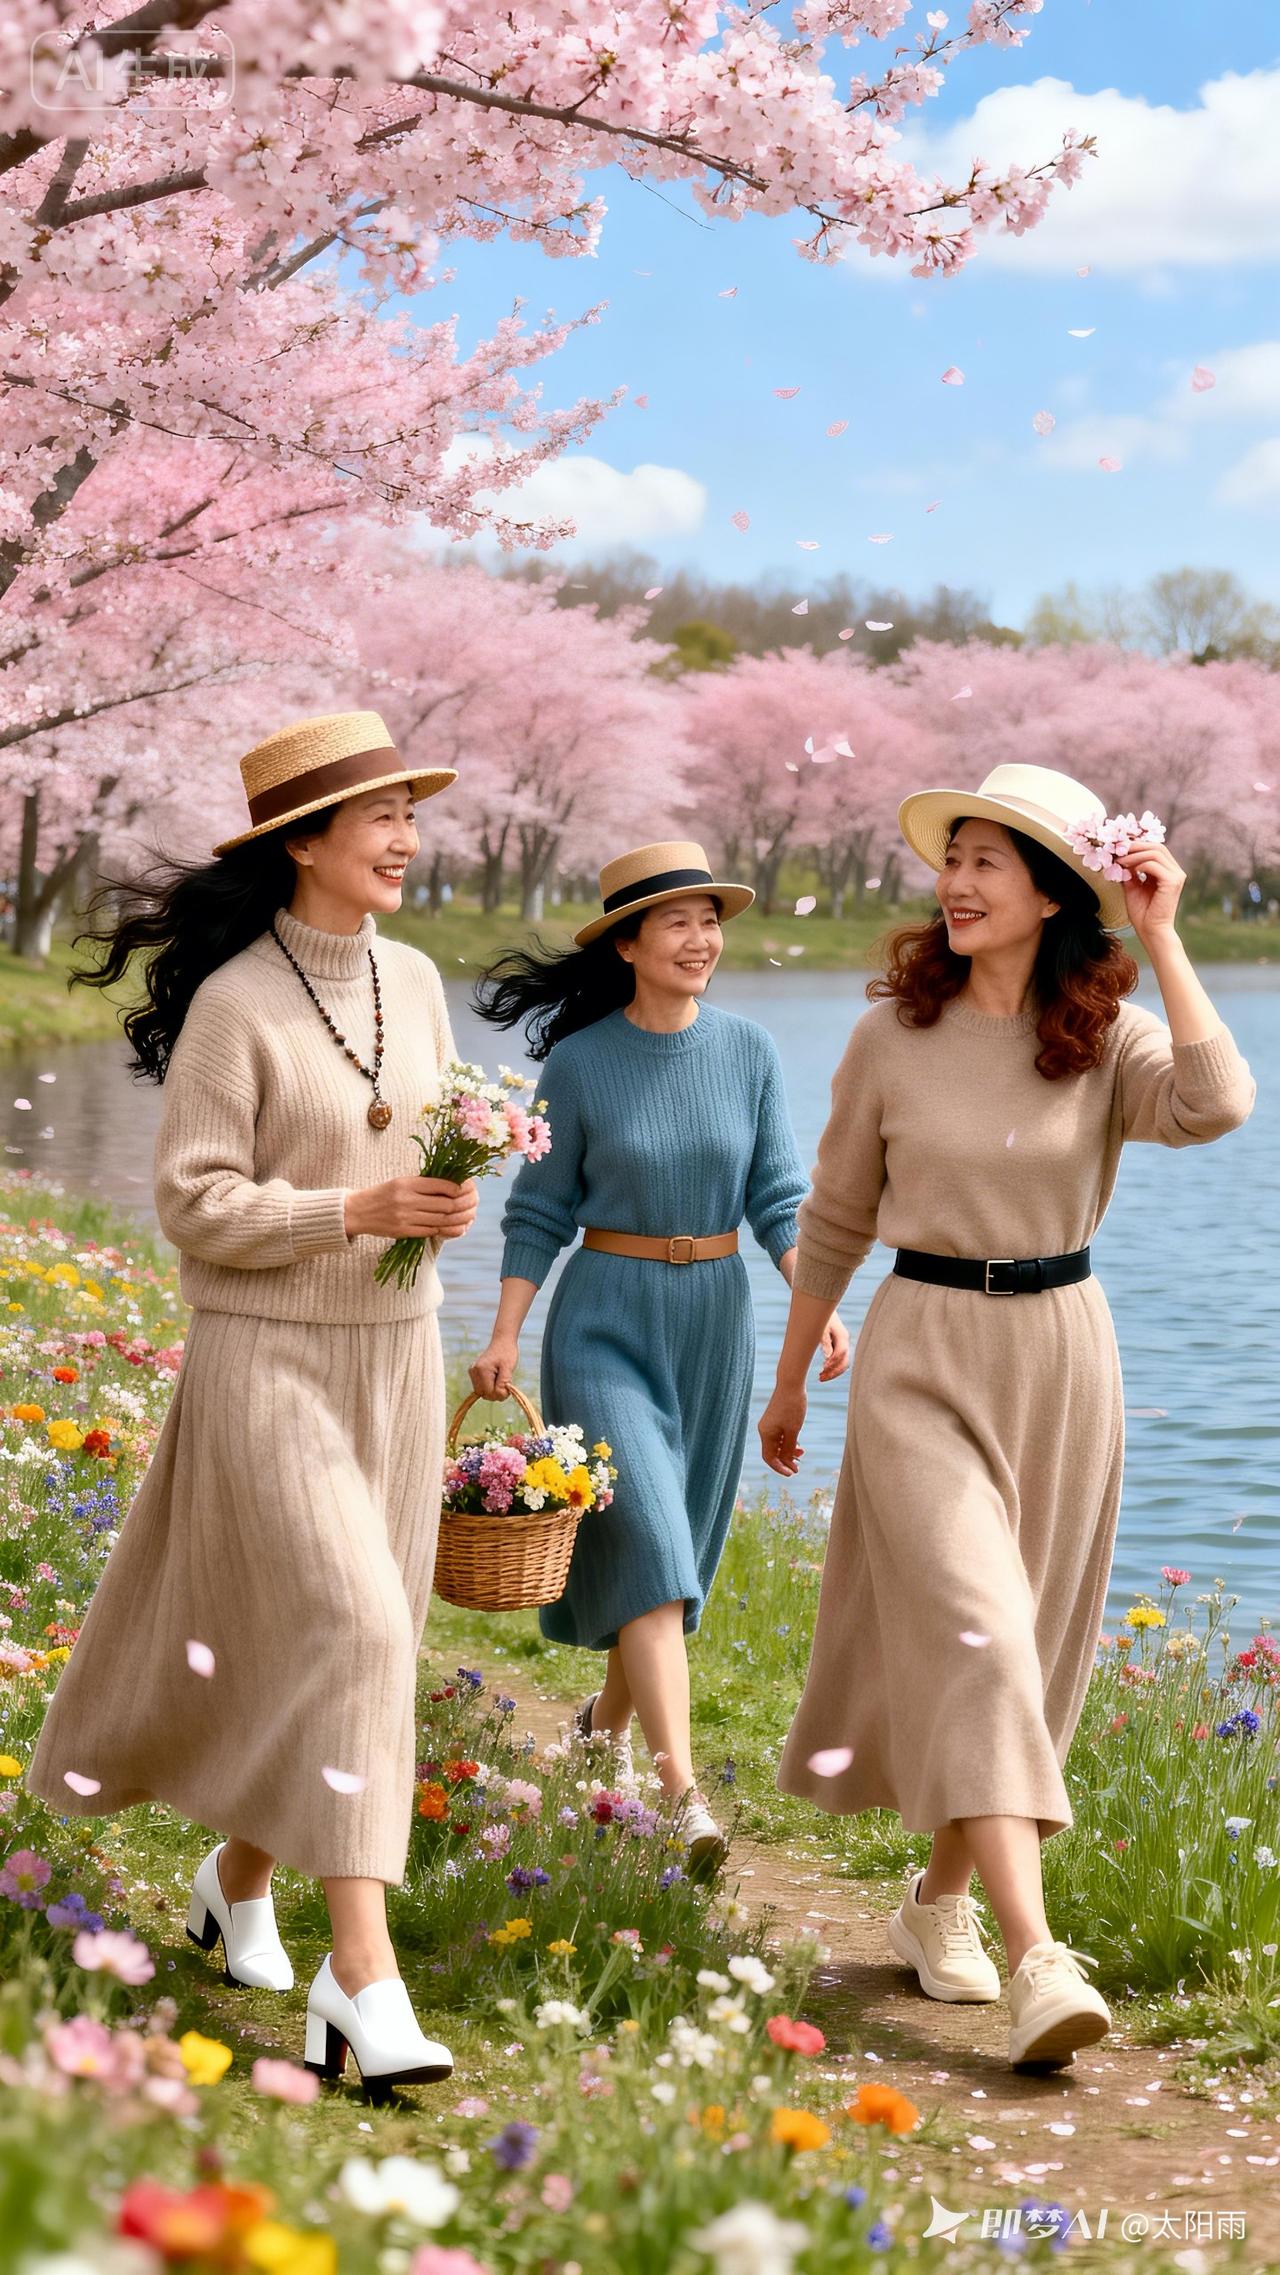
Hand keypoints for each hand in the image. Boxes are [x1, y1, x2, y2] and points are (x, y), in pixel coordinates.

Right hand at [345, 1175, 477, 1241]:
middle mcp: (406, 1200)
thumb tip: (452, 1184)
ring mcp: (404, 1217)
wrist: (357, 1211)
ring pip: (439, 1220)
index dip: (456, 1189)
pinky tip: (446, 1226)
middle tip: (466, 1206)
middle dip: (459, 1206)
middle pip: (444, 1204)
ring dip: (453, 1220)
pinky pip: (429, 1231)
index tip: (462, 1190)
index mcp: (407, 1183)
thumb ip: (423, 1184)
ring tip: (461, 1217)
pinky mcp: (402, 1231)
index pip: (440, 1185)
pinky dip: (440, 1229)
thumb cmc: (383, 1194)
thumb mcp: (400, 1182)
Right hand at [470, 1337, 519, 1398]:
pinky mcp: (474, 1373)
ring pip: (482, 1392)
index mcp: (481, 1370)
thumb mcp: (508, 1368)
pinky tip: (495, 1377)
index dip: (500, 1393)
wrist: (502, 1342)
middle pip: (484, 1394)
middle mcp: (474, 1371)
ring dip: (493, 1389)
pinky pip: (481, 1387)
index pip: (489, 1392)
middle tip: (505, 1381)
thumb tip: (499, 1396)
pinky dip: (489, 1386)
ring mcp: (472, 1372)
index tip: (509, 1385)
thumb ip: (503, 1383)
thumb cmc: (507, 1353)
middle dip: (496, 1392)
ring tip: (500, 1377)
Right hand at [759, 1382, 806, 1475]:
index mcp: (766, 1433)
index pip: (769, 1457)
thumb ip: (789, 1448)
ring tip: (801, 1453)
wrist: (791, 1384)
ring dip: (788, 1452)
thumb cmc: (793, 1406)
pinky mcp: (775, 1420)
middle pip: (773, 1452)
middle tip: (798, 1468)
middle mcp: (765, 1430)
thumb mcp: (793, 1430)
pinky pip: (779, 1436)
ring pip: (777, 1445)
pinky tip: (798, 1444)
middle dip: (785, 1461)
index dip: (780, 1467)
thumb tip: (787, 1462)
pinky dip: (788, 1442)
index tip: (791, 1473)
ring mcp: (770, 1425)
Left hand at [818, 1311, 849, 1380]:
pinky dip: (832, 1368)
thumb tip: (827, 1356)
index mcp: (842, 1335)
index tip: (822, 1368)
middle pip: (844, 1361)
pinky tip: (822, 1371)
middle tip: (820, 1378)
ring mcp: (842, 1344)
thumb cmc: (820, 1316)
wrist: (821, 1305)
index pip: (841, 1353)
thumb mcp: (821, 1327)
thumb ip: (825, 1341)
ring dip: (833, 1372)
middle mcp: (844, 1341)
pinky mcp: (838, 1345)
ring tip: (820, 1377)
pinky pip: (838, 1360)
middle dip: (834, 1371)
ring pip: (842, 1363)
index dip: (833, 1362)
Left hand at [1116, 840, 1185, 948]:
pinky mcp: (1172, 882)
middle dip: (1135, 846)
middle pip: (1157, 846)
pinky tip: (1130, 871)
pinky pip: (1154, 864)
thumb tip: (1118, 857)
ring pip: (1155, 852)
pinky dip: (1139, 864)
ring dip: (1134, 854)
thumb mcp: (1132, 887)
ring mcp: (1176, 876)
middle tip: (1117, 849)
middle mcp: (1175, 871)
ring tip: (1119, 860)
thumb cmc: (1143, 913)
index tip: (1118, 847)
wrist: (1150, 931)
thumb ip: (1129, 872)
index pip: (1155, 849)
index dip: (1137, 845)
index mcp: (1168, 872)